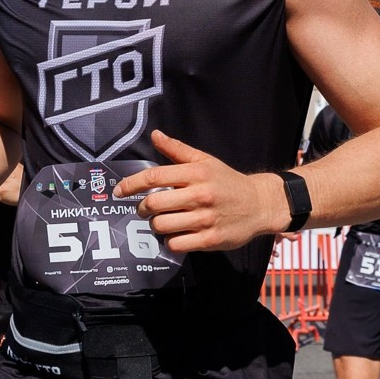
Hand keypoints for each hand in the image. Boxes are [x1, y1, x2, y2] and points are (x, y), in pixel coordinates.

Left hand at [118, 131, 287, 252]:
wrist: (260, 204)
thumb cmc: (228, 182)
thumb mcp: (205, 161)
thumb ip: (178, 150)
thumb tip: (155, 135)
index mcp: (196, 173)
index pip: (154, 177)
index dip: (131, 185)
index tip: (120, 191)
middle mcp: (200, 195)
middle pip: (154, 203)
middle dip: (143, 208)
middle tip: (146, 209)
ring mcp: (205, 219)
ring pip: (162, 225)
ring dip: (156, 225)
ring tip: (164, 221)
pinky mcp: (210, 239)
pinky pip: (176, 243)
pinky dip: (171, 240)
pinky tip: (177, 234)